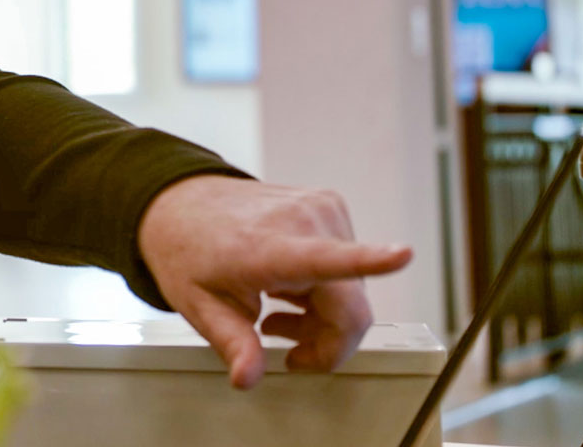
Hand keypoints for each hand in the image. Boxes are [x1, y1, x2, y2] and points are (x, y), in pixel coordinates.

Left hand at [136, 175, 412, 389]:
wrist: (180, 204)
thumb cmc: (188, 251)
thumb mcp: (199, 305)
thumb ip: (232, 343)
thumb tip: (248, 377)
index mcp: (271, 247)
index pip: (327, 259)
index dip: (370, 261)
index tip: (402, 256)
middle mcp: (304, 221)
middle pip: (351, 309)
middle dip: (325, 340)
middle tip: (280, 341)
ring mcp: (321, 209)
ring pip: (353, 293)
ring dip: (321, 316)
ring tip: (275, 311)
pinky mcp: (330, 206)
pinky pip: (348, 270)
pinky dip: (324, 291)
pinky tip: (288, 288)